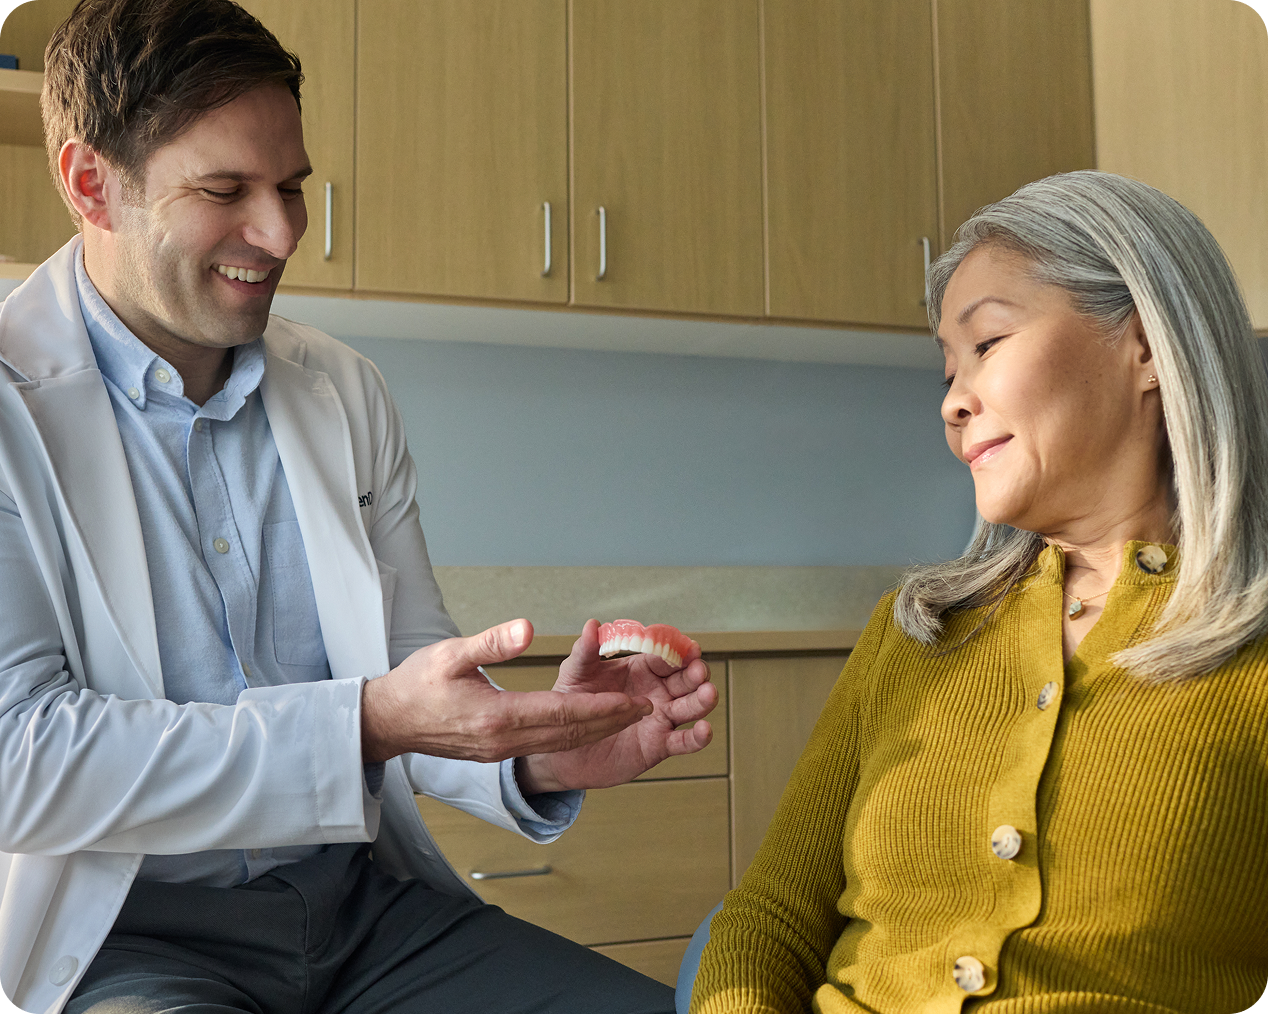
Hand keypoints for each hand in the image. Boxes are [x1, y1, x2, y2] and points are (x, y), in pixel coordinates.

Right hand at [360, 619, 653, 763]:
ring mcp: (501, 751)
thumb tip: (528, 628)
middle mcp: (504, 740)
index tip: (633, 700)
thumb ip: (491, 642)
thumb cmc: (416, 683)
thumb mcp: (450, 654)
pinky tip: (588, 727)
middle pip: (569, 734)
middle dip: (610, 722)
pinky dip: (573, 737)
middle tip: (646, 711)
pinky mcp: (497, 752)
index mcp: (496, 716)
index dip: (601, 708)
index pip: (561, 713)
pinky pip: (545, 746)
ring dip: (596, 732)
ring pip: (560, 744)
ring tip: (627, 719)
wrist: (387, 721)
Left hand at [516, 619, 717, 792]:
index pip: (666, 656)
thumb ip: (585, 650)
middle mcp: (657, 692)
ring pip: (690, 708)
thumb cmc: (572, 704)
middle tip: (699, 670)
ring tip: (708, 693)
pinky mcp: (659, 746)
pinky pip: (683, 742)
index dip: (679, 651)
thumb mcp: (575, 674)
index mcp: (641, 669)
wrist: (562, 747)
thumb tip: (591, 624)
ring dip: (703, 700)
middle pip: (686, 679)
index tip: (689, 647)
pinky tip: (704, 730)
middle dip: (696, 673)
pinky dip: (697, 738)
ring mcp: (661, 719)